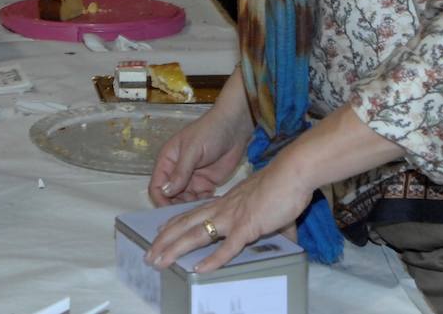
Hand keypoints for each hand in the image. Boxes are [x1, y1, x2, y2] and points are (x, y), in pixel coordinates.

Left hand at [145, 162, 310, 272]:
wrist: (292, 173)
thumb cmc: (283, 187)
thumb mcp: (272, 209)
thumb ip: (276, 227)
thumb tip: (291, 241)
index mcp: (225, 202)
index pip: (193, 214)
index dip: (174, 224)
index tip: (160, 233)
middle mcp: (222, 209)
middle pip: (185, 225)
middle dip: (165, 241)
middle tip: (150, 255)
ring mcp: (232, 217)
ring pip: (196, 235)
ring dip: (176, 250)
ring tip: (160, 262)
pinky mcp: (247, 226)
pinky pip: (227, 247)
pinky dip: (212, 259)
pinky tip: (199, 268)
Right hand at [148, 107, 249, 209]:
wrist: (235, 127)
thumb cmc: (209, 132)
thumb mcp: (192, 150)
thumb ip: (180, 172)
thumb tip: (165, 191)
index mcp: (168, 161)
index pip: (157, 186)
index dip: (161, 200)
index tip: (169, 213)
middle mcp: (177, 172)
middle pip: (170, 197)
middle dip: (176, 207)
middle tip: (188, 216)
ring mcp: (192, 179)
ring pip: (185, 200)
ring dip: (190, 207)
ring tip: (201, 212)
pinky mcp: (207, 183)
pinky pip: (201, 200)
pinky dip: (204, 205)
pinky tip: (211, 207)